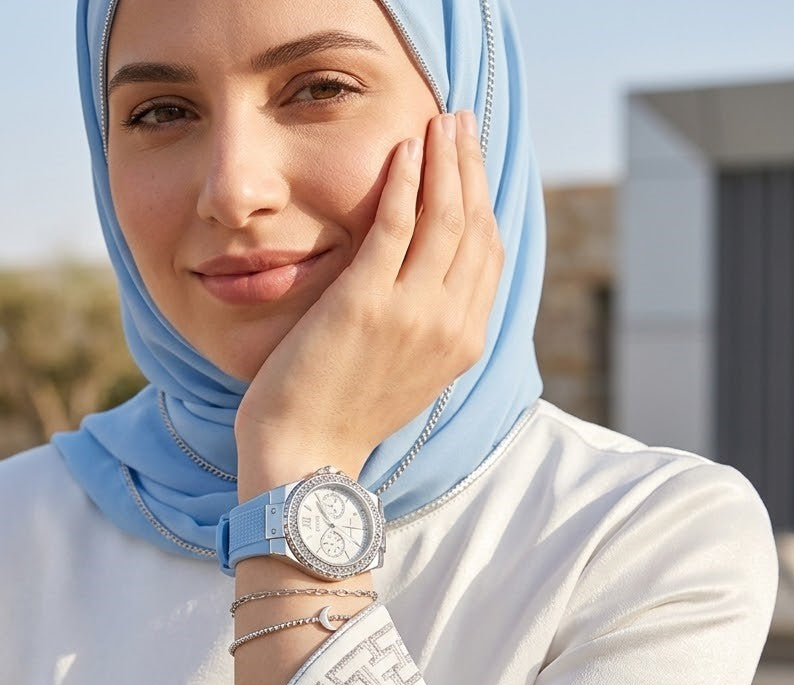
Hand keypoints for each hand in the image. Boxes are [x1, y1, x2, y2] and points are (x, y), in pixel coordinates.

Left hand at [235, 110, 503, 497]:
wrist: (306, 455)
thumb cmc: (344, 416)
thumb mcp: (407, 375)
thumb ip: (429, 328)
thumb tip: (431, 284)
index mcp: (463, 342)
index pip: (488, 255)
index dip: (482, 201)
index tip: (471, 165)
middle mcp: (450, 325)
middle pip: (475, 226)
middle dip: (472, 167)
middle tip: (461, 123)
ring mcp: (412, 313)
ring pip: (446, 216)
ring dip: (446, 160)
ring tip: (439, 120)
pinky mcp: (367, 301)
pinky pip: (398, 224)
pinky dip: (406, 180)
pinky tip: (404, 148)